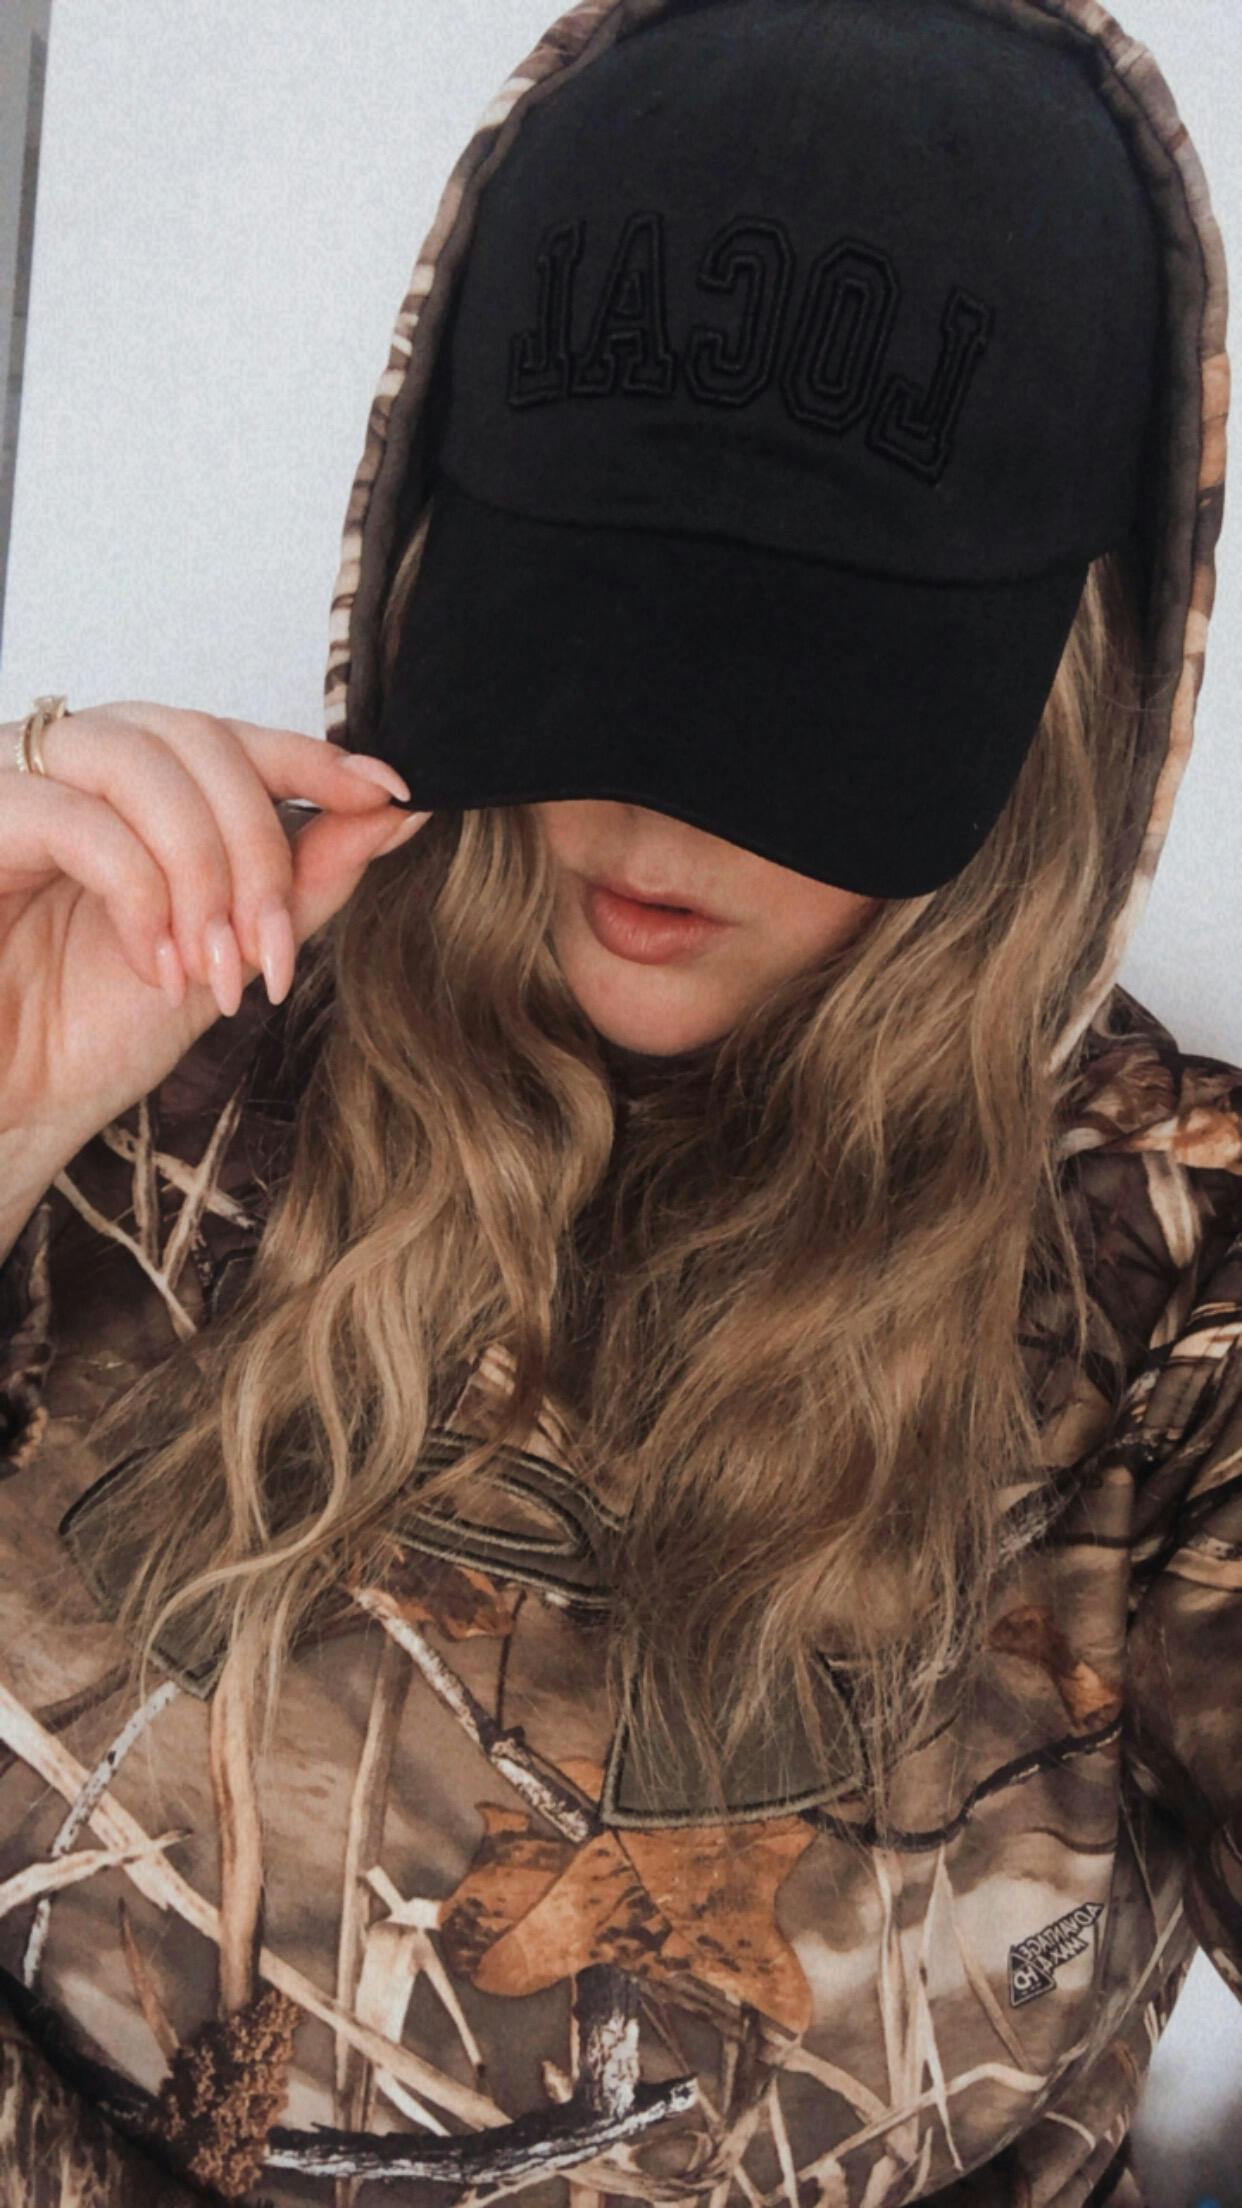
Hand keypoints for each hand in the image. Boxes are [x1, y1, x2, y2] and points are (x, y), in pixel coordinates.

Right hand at [0, 700, 428, 1150]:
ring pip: (144, 764)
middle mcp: (74, 765)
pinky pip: (79, 821)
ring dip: (205, 873)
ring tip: (215, 969)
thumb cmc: (97, 1030)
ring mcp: (19, 784)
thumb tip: (396, 810)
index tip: (389, 795)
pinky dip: (140, 896)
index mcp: (134, 784)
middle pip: (198, 739)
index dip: (314, 758)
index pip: (232, 736)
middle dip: (259, 849)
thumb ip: (306, 877)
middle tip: (272, 953)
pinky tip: (156, 968)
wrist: (13, 1103)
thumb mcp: (229, 948)